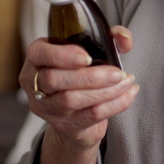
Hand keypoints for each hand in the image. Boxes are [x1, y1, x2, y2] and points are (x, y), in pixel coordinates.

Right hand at [19, 27, 137, 153]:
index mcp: (37, 58)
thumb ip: (110, 39)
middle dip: (91, 76)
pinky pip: (88, 116)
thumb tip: (124, 38)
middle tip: (118, 73)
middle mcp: (35, 84)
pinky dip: (113, 105)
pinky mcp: (63, 125)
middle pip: (54, 80)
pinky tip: (128, 94)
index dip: (62, 55)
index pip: (39, 54)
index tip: (87, 57)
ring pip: (70, 100)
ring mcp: (47, 107)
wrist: (78, 111)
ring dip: (104, 91)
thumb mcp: (93, 50)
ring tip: (126, 82)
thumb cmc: (83, 71)